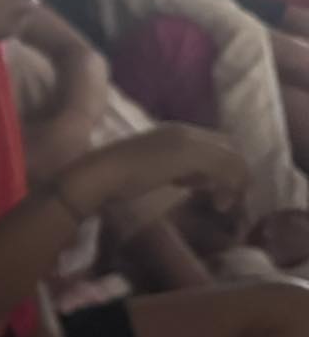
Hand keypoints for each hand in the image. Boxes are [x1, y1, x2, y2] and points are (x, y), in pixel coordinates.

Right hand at [68, 124, 247, 219]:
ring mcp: (189, 141)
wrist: (101, 174)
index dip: (221, 166)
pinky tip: (217, 204)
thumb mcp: (152, 170)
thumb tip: (195, 181)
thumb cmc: (117, 177)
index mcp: (174, 131)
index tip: (213, 190)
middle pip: (229, 147)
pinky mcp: (191, 154)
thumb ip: (174, 170)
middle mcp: (185, 131)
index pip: (215, 144)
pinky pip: (226, 168)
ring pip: (232, 158)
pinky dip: (229, 187)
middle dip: (234, 173)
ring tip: (224, 205)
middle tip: (227, 199)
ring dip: (234, 182)